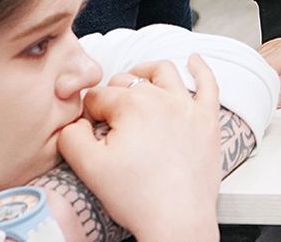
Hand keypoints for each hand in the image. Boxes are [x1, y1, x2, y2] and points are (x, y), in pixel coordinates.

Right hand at [58, 56, 220, 241]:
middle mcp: (162, 98)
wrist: (177, 220)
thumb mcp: (89, 167)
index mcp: (132, 106)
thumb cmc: (137, 197)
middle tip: (106, 117)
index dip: (88, 112)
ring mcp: (189, 107)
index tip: (88, 129)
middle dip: (113, 94)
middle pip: (128, 83)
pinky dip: (201, 69)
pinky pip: (208, 84)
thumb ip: (71, 136)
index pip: (99, 96)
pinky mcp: (208, 120)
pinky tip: (194, 61)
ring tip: (136, 77)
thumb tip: (73, 121)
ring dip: (147, 71)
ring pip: (165, 73)